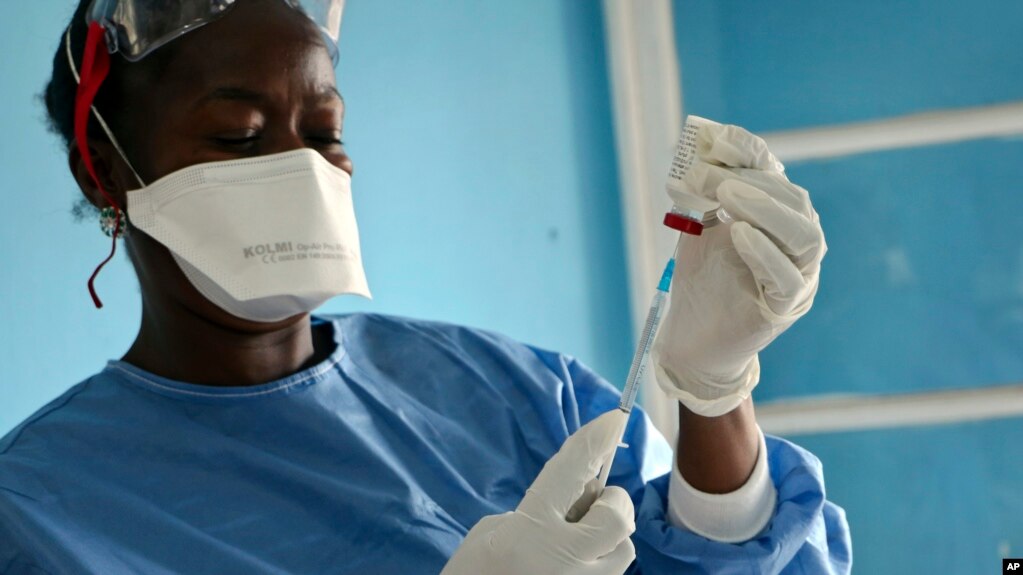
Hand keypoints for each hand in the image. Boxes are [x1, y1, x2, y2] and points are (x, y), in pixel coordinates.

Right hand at [441, 410, 634, 574]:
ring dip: (606, 541)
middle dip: (609, 504)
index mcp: (529, 532)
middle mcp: (563, 560)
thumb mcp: (491, 535)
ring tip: (570, 548)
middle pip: (617, 517)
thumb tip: (572, 506)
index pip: (569, 472)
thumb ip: (535, 514)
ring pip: (623, 551)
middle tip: (585, 508)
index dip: (592, 441)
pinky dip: (596, 565)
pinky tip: (564, 568)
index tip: (612, 418)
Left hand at [652, 121, 825, 416]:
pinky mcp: (785, 307)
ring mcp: (799, 277)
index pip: (777, 176)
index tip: (715, 142)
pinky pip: (787, 277)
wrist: (692, 336)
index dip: (750, 155)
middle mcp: (799, 245)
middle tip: (707, 175)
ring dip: (765, 208)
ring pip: (804, 236)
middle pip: (793, 202)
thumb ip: (708, 189)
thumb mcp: (702, 225)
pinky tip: (738, 233)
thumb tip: (706, 140)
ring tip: (726, 195)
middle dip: (749, 181)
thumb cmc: (703, 278)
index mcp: (781, 219)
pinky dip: (764, 251)